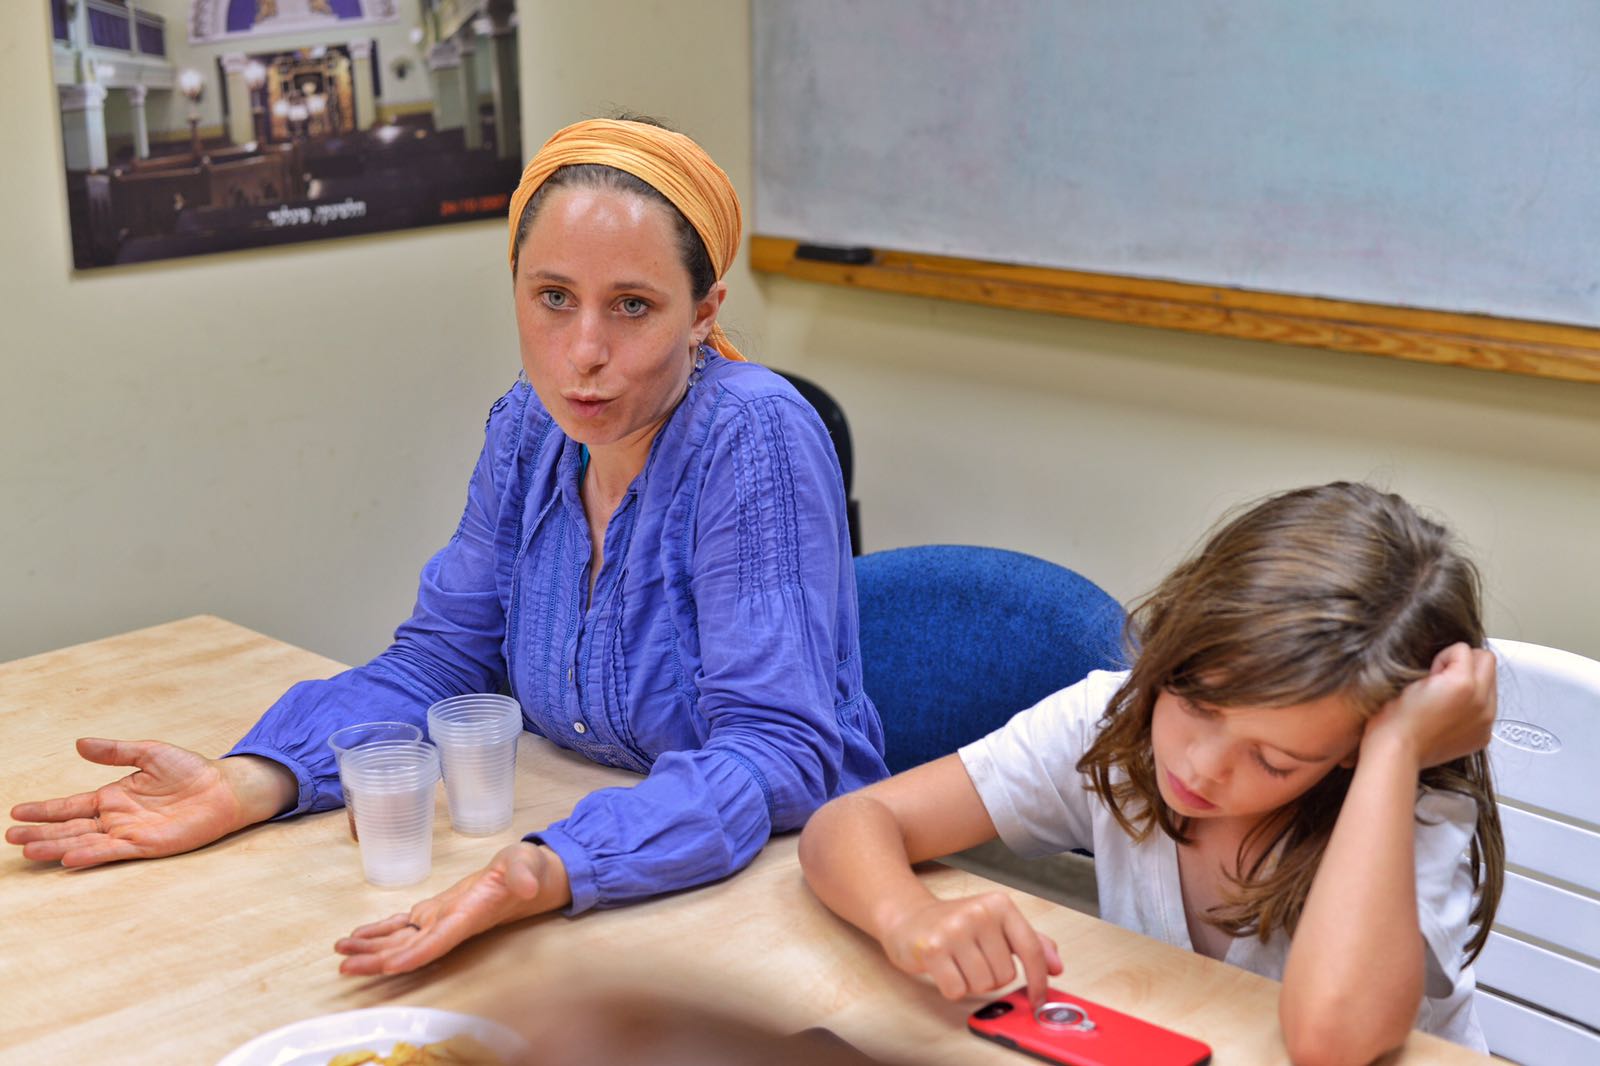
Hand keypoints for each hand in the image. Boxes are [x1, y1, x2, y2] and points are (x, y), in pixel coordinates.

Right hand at [6, 739, 294, 866]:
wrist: (223, 789)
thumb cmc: (190, 771)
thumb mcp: (149, 753)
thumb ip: (115, 751)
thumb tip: (79, 743)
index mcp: (112, 796)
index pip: (70, 806)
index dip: (44, 810)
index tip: (17, 811)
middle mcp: (115, 818)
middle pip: (70, 827)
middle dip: (40, 832)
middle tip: (11, 837)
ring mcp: (129, 833)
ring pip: (85, 842)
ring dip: (57, 846)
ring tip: (29, 850)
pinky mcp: (147, 845)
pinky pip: (113, 851)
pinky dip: (91, 854)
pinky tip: (69, 857)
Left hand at [335, 841, 569, 975]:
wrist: (529, 878)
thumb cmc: (528, 870)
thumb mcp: (527, 865)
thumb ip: (525, 874)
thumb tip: (528, 884)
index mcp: (470, 916)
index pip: (439, 941)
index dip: (414, 956)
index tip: (388, 966)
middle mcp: (450, 925)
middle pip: (410, 950)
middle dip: (378, 960)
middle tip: (345, 966)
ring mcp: (441, 921)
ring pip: (401, 941)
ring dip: (371, 949)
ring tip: (341, 953)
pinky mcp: (435, 911)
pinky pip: (403, 926)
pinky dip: (380, 932)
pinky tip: (358, 937)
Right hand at [880, 891, 1061, 1007]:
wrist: (908, 917)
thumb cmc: (954, 923)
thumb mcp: (995, 924)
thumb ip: (1029, 942)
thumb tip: (1056, 965)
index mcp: (999, 905)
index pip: (1031, 949)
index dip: (1039, 980)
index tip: (1039, 999)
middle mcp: (979, 913)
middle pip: (1006, 975)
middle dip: (991, 977)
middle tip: (973, 960)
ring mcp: (954, 929)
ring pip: (984, 985)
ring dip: (972, 983)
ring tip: (959, 963)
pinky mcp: (933, 948)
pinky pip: (957, 990)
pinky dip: (953, 987)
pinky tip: (945, 969)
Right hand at [1363, 643, 1496, 769]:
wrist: (1395, 751)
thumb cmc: (1395, 718)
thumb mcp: (1411, 675)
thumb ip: (1440, 663)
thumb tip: (1452, 659)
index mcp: (1463, 684)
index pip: (1464, 649)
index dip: (1442, 657)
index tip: (1432, 672)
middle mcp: (1481, 702)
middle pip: (1487, 662)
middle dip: (1465, 665)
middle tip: (1442, 679)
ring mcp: (1485, 721)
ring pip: (1491, 685)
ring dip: (1472, 684)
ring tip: (1445, 698)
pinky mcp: (1483, 735)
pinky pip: (1487, 708)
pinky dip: (1472, 706)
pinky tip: (1450, 715)